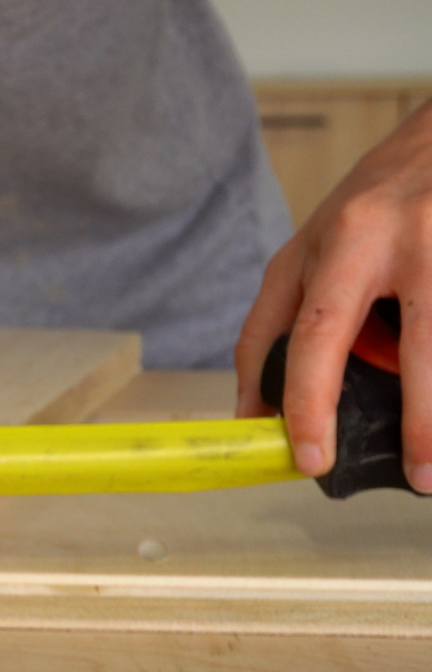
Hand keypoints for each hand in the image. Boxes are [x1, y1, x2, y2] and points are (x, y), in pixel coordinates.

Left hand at [236, 100, 431, 489]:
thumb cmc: (387, 199)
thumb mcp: (325, 244)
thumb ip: (287, 317)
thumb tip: (256, 407)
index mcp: (326, 241)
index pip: (279, 326)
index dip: (282, 396)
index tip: (298, 452)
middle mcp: (371, 236)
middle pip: (328, 332)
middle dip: (322, 405)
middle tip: (330, 466)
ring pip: (421, 346)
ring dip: (423, 417)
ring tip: (423, 471)